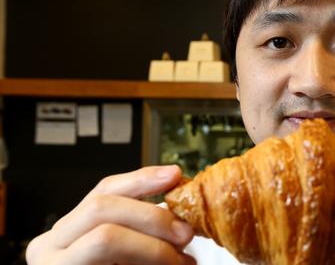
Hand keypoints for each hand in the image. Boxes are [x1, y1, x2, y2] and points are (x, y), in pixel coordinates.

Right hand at [26, 165, 195, 264]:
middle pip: (104, 206)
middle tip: (186, 234)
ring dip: (152, 246)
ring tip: (180, 262)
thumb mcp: (129, 254)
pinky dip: (145, 264)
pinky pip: (107, 264)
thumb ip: (143, 233)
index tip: (177, 176)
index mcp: (70, 228)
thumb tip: (184, 217)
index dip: (143, 179)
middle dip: (153, 215)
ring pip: (106, 236)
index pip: (105, 190)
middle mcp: (51, 244)